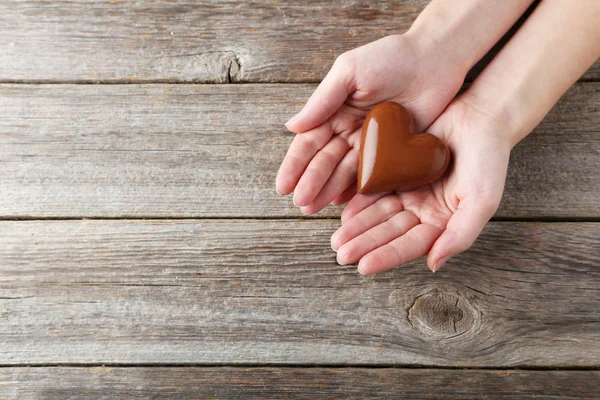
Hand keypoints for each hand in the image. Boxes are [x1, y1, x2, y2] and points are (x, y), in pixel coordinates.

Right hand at [276, 34, 465, 213]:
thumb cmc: (389, 58)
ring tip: (313, 209)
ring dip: (328, 191)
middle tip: (300, 203)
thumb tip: (290, 127)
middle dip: (311, 183)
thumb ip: (323, 100)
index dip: (295, 165)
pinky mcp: (394, 154)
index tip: (283, 186)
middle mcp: (348, 131)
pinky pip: (374, 176)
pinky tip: (343, 205)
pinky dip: (358, 191)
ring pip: (345, 173)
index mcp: (334, 112)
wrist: (433, 60)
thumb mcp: (349, 72)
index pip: (309, 143)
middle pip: (325, 162)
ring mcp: (371, 145)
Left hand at [331, 96, 511, 272]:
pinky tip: (344, 211)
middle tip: (340, 254)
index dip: (387, 255)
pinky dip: (360, 200)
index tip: (363, 266)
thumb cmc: (489, 159)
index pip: (411, 245)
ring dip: (358, 226)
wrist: (482, 117)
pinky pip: (375, 188)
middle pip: (389, 231)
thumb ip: (461, 234)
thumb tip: (434, 264)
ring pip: (379, 213)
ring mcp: (410, 191)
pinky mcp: (398, 170)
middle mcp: (424, 211)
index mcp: (444, 223)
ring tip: (337, 239)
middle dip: (365, 243)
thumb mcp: (482, 200)